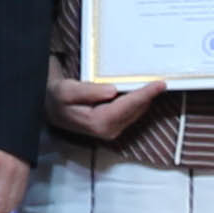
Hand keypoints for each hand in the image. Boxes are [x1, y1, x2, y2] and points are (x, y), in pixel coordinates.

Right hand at [46, 68, 163, 142]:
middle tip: (162, 82)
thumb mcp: (67, 90)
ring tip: (156, 85)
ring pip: (136, 112)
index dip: (145, 94)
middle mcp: (108, 130)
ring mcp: (112, 130)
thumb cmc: (58, 98)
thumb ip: (89, 91)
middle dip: (149, 96)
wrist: (51, 108)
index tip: (159, 85)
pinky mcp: (113, 126)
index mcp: (98, 122)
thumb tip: (112, 91)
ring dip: (146, 99)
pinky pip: (131, 112)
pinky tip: (143, 92)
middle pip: (136, 110)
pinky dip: (139, 102)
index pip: (128, 105)